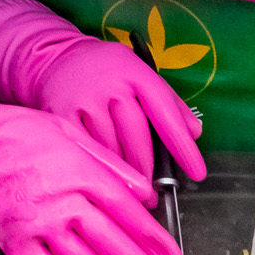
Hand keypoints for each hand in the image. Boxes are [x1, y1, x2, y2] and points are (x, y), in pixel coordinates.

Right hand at [0, 0, 203, 179]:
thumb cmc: (109, 72)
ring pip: (110, 151)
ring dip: (123, 177)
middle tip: (154, 196)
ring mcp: (83, 101)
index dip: (182, 146)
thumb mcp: (142, 74)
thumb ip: (170, 103)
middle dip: (149, 172)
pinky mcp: (59, 116)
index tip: (197, 173)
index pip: (165, 113)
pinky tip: (104, 181)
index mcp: (135, 73)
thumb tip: (195, 132)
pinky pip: (84, 152)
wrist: (58, 59)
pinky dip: (97, 170)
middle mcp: (110, 85)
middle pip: (137, 139)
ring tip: (131, 194)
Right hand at [0, 62, 182, 254]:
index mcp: (84, 174)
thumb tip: (147, 194)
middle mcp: (66, 203)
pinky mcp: (18, 245)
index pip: (128, 214)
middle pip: (115, 248)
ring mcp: (41, 227)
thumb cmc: (24, 135)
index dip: (155, 242)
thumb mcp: (73, 134)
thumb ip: (112, 166)